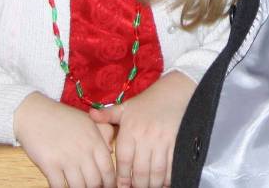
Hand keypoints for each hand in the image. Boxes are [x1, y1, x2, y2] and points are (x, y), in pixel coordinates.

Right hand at [14, 91, 115, 187]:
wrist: (35, 113)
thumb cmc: (63, 118)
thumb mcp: (88, 120)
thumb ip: (103, 133)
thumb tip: (110, 151)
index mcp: (94, 139)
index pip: (108, 168)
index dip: (110, 182)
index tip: (109, 187)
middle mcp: (83, 149)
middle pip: (95, 181)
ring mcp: (66, 158)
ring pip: (79, 187)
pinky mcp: (49, 164)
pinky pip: (59, 186)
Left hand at [89, 71, 195, 187]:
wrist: (175, 90)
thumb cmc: (148, 101)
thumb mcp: (127, 107)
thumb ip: (108, 114)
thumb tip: (91, 115)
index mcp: (130, 129)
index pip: (123, 162)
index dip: (122, 179)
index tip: (122, 186)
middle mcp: (145, 136)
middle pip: (139, 171)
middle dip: (138, 185)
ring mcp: (162, 140)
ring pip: (156, 172)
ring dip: (152, 184)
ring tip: (150, 186)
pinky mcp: (178, 141)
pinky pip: (172, 166)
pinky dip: (168, 177)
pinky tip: (165, 180)